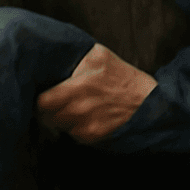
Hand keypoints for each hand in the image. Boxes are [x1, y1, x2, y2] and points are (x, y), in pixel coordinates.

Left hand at [36, 43, 156, 143]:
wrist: (149, 103)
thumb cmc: (123, 78)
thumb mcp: (100, 56)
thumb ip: (77, 55)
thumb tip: (55, 52)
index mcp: (78, 87)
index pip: (42, 102)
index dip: (40, 99)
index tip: (44, 94)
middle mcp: (80, 109)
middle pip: (47, 117)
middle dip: (48, 111)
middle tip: (54, 103)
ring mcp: (86, 126)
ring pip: (59, 127)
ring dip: (61, 120)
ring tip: (71, 109)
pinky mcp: (93, 137)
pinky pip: (73, 135)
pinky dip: (75, 128)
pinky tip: (84, 117)